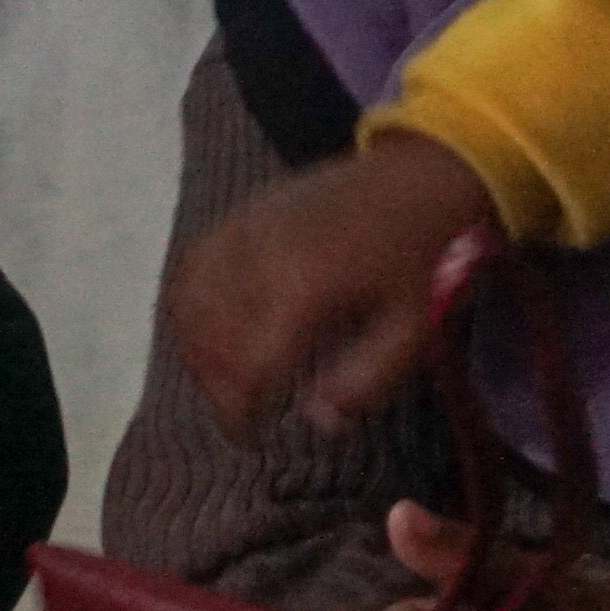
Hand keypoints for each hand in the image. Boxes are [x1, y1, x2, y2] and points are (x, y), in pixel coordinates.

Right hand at [168, 133, 497, 440]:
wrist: (422, 172)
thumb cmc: (421, 255)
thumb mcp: (413, 328)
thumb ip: (366, 381)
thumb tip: (319, 424)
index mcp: (303, 288)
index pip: (246, 367)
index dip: (238, 412)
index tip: (248, 438)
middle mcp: (258, 258)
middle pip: (208, 343)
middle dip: (218, 388)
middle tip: (242, 413)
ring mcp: (240, 232)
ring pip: (187, 309)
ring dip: (197, 353)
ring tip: (226, 376)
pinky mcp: (235, 217)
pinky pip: (189, 272)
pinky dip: (188, 309)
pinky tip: (209, 331)